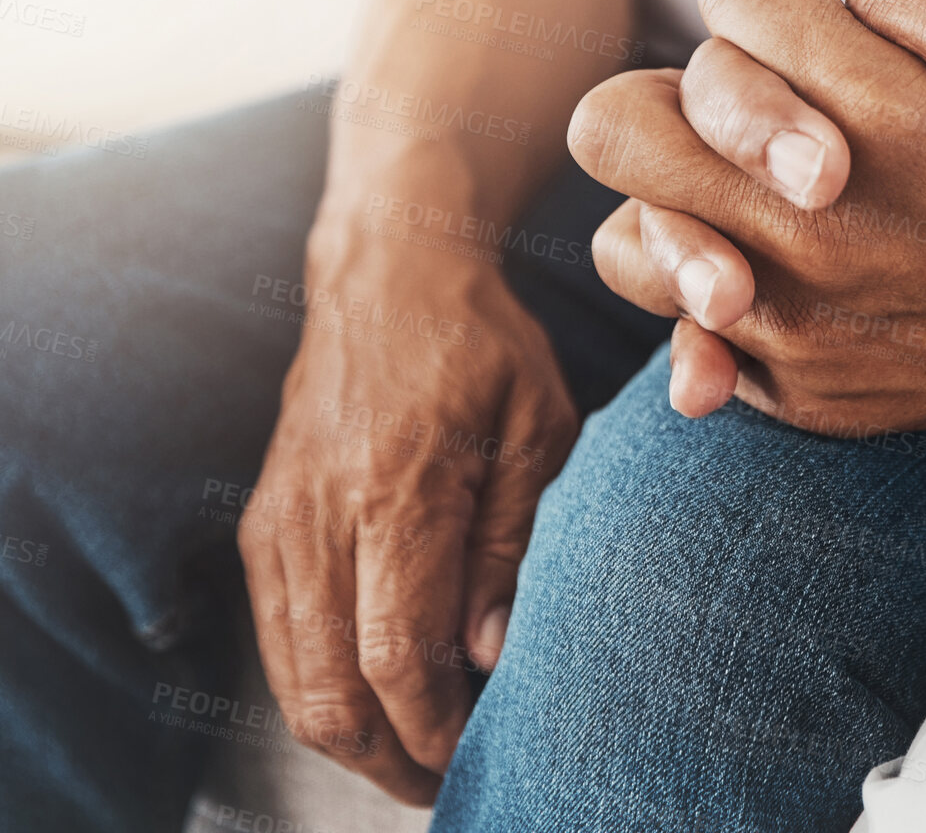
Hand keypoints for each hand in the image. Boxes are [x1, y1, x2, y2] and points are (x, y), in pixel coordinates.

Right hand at [238, 248, 574, 802]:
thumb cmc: (483, 346)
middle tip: (442, 779)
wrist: (387, 272)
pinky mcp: (262, 519)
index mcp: (399, 491)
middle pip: (328, 686)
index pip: (397, 653)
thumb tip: (486, 655)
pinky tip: (368, 694)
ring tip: (411, 751)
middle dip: (386, 755)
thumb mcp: (537, 429)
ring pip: (290, 673)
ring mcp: (278, 518)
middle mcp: (321, 514)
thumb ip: (510, 543)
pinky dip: (314, 683)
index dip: (431, 725)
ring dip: (346, 732)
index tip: (471, 752)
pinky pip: (275, 632)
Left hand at [569, 0, 925, 431]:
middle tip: (748, 107)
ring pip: (634, 237)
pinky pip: (684, 344)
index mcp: (887, 106)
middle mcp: (831, 224)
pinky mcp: (814, 393)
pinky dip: (700, 300)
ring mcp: (812, 320)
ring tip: (738, 185)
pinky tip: (749, 270)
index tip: (819, 24)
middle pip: (624, 124)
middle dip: (685, 94)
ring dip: (672, 194)